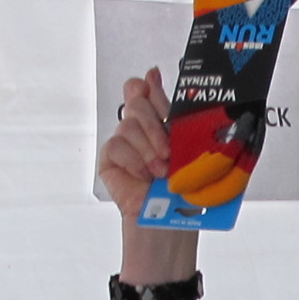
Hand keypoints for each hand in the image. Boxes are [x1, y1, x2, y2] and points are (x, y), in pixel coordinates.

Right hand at [98, 67, 172, 223]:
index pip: (146, 90)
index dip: (149, 84)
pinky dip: (134, 161)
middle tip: (169, 150)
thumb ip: (174, 114)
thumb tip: (156, 76)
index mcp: (161, 123)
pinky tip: (145, 176)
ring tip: (162, 171)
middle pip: (136, 101)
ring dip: (149, 148)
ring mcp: (123, 145)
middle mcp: (140, 131)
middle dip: (155, 123)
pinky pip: (116, 145)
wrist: (170, 224)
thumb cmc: (184, 190)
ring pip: (127, 124)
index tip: (154, 80)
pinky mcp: (110, 161)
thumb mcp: (187, 148)